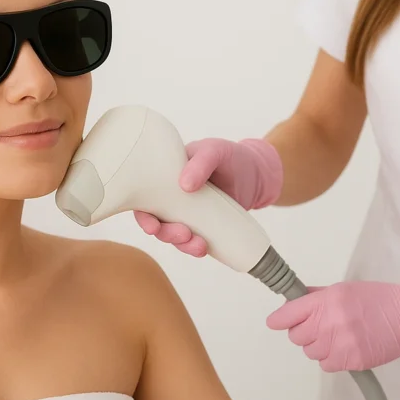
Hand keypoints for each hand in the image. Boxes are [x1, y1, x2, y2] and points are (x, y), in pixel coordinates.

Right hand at [133, 137, 282, 256]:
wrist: (256, 174)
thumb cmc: (229, 156)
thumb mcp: (214, 151)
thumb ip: (201, 162)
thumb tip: (184, 185)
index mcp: (163, 177)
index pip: (143, 198)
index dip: (143, 216)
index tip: (152, 226)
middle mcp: (170, 197)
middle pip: (156, 221)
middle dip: (165, 234)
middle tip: (183, 234)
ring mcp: (186, 213)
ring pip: (173, 235)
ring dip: (181, 244)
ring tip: (199, 245)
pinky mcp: (202, 226)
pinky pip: (191, 240)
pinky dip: (195, 247)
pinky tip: (204, 248)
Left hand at [265, 278, 399, 371]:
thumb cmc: (378, 300)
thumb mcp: (343, 289)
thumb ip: (316, 297)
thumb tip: (292, 302)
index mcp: (326, 300)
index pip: (287, 314)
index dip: (279, 320)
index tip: (276, 322)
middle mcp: (330, 321)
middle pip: (296, 336)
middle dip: (304, 332)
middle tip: (320, 328)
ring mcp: (340, 342)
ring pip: (310, 352)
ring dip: (319, 346)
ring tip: (338, 337)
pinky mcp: (351, 360)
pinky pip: (326, 365)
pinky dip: (331, 359)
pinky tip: (345, 348)